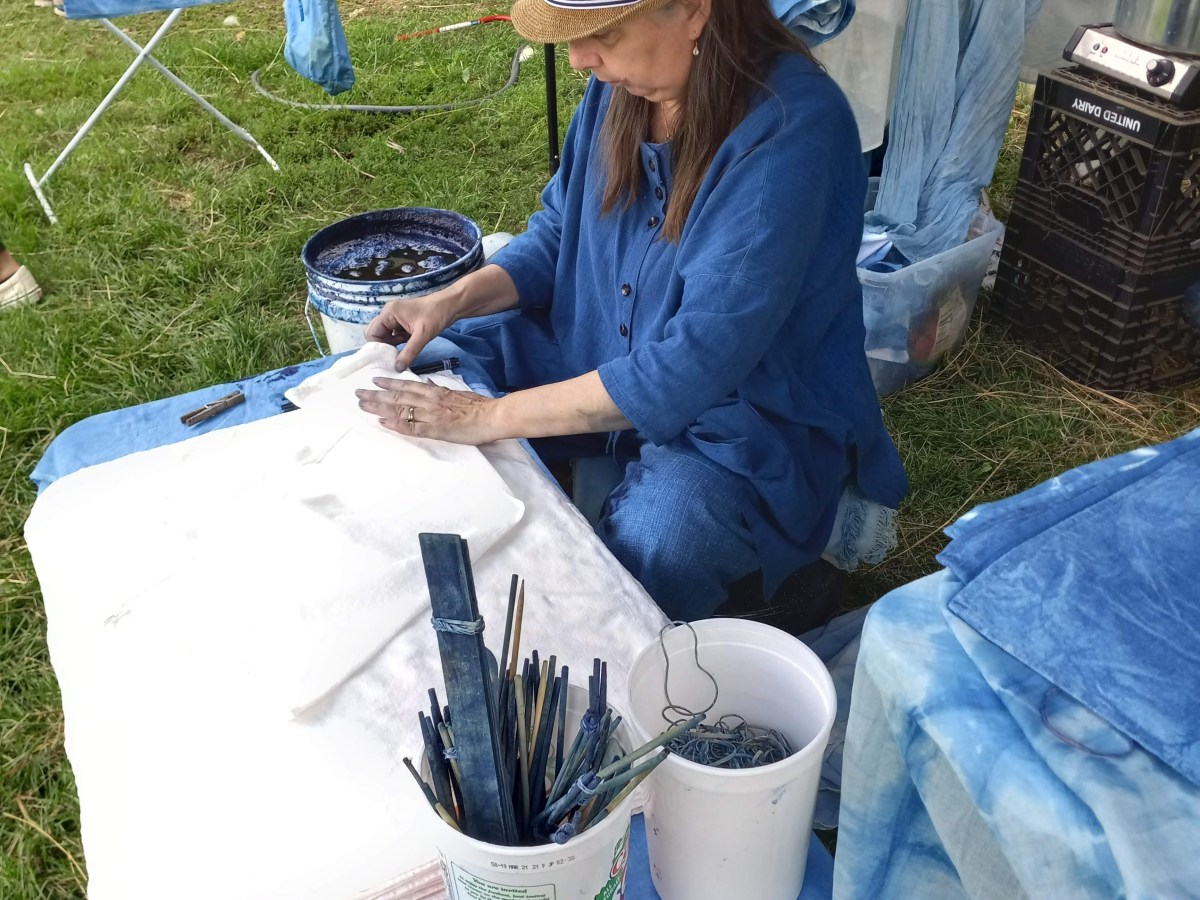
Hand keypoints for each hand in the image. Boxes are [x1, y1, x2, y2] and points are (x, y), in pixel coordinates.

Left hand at [356, 378, 502, 445]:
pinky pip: (411, 428)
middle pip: (397, 397)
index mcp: (435, 391)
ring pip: (400, 409)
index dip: (389, 384)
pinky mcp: (435, 430)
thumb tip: (429, 385)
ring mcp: (431, 415)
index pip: (407, 386)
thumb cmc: (478, 406)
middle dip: (376, 395)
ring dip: (379, 408)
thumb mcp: (457, 393)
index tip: (375, 381)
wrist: (492, 415)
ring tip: (363, 406)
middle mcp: (429, 400)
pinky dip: (396, 425)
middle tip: (358, 393)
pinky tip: (383, 423)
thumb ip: (441, 390)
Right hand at [363, 291, 454, 371]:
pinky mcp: (403, 322)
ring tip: (404, 349)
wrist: (450, 306)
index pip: (372, 332)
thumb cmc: (435, 315)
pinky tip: (408, 345)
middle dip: (384, 345)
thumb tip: (397, 368)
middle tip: (395, 354)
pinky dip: (399, 342)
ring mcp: (395, 318)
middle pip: (376, 333)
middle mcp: (389, 314)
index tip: (388, 357)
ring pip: (385, 335)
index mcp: (389, 313)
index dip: (378, 346)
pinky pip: (394, 335)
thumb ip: (409, 353)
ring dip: (392, 345)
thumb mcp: (422, 336)